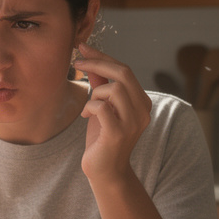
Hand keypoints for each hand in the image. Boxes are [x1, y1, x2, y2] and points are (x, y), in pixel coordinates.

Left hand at [74, 43, 151, 183]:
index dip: (103, 57)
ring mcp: (133, 122)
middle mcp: (143, 110)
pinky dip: (89, 107)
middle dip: (97, 63)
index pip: (125, 70)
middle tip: (76, 63)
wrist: (105, 171)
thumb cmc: (103, 138)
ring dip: (95, 93)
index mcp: (142, 101)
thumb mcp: (102, 108)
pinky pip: (101, 107)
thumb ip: (100, 85)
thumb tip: (90, 60)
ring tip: (89, 107)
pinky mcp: (118, 134)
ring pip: (114, 89)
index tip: (83, 48)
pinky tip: (86, 117)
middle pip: (123, 73)